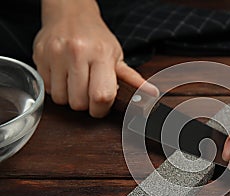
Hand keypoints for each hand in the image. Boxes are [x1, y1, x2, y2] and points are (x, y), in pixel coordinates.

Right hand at [33, 0, 157, 117]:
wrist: (70, 13)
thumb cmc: (96, 37)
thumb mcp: (117, 56)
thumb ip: (132, 78)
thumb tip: (151, 93)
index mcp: (101, 55)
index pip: (101, 96)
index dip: (101, 110)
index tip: (101, 107)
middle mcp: (77, 53)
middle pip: (79, 102)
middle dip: (85, 104)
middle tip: (88, 91)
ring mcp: (56, 54)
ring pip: (61, 99)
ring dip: (69, 97)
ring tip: (76, 82)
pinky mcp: (39, 56)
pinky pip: (48, 89)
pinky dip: (56, 88)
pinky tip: (63, 76)